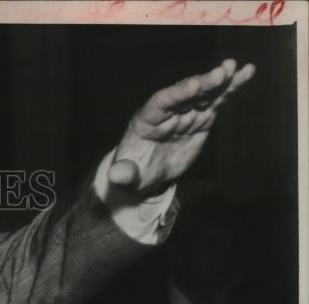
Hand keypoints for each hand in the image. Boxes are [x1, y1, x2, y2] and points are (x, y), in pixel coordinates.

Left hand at [109, 58, 255, 196]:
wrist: (147, 174)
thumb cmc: (134, 172)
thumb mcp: (126, 176)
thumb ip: (123, 173)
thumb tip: (115, 174)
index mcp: (146, 119)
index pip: (161, 102)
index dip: (178, 93)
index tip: (194, 85)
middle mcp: (167, 111)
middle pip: (186, 93)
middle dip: (203, 83)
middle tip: (222, 72)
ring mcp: (185, 113)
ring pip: (204, 93)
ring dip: (220, 81)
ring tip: (238, 68)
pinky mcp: (201, 118)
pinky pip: (216, 101)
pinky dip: (230, 89)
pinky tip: (246, 74)